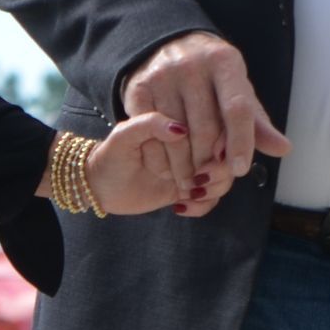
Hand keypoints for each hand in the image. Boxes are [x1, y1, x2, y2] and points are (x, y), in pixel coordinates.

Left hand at [74, 111, 225, 218]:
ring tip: (186, 194)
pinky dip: (202, 206)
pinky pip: (211, 199)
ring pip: (224, 178)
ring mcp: (194, 168)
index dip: (222, 141)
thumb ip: (148, 124)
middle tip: (197, 180)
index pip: (216, 126)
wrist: (101, 187)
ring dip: (213, 190)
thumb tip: (180, 128)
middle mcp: (193, 144)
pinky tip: (179, 206)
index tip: (213, 155)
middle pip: (228, 155)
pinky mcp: (190, 190)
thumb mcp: (123, 136)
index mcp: (180, 123)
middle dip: (219, 171)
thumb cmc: (110, 156)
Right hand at [122, 32, 289, 204]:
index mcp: (224, 62)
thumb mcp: (237, 92)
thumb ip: (257, 124)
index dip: (241, 142)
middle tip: (208, 180)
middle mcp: (192, 65)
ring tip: (190, 182)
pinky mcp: (138, 88)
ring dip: (184, 166)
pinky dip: (160, 158)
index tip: (239, 170)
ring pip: (176, 135)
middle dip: (209, 161)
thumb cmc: (211, 79)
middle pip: (205, 127)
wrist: (167, 47)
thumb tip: (283, 149)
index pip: (237, 108)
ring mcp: (162, 75)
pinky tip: (167, 168)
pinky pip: (149, 134)